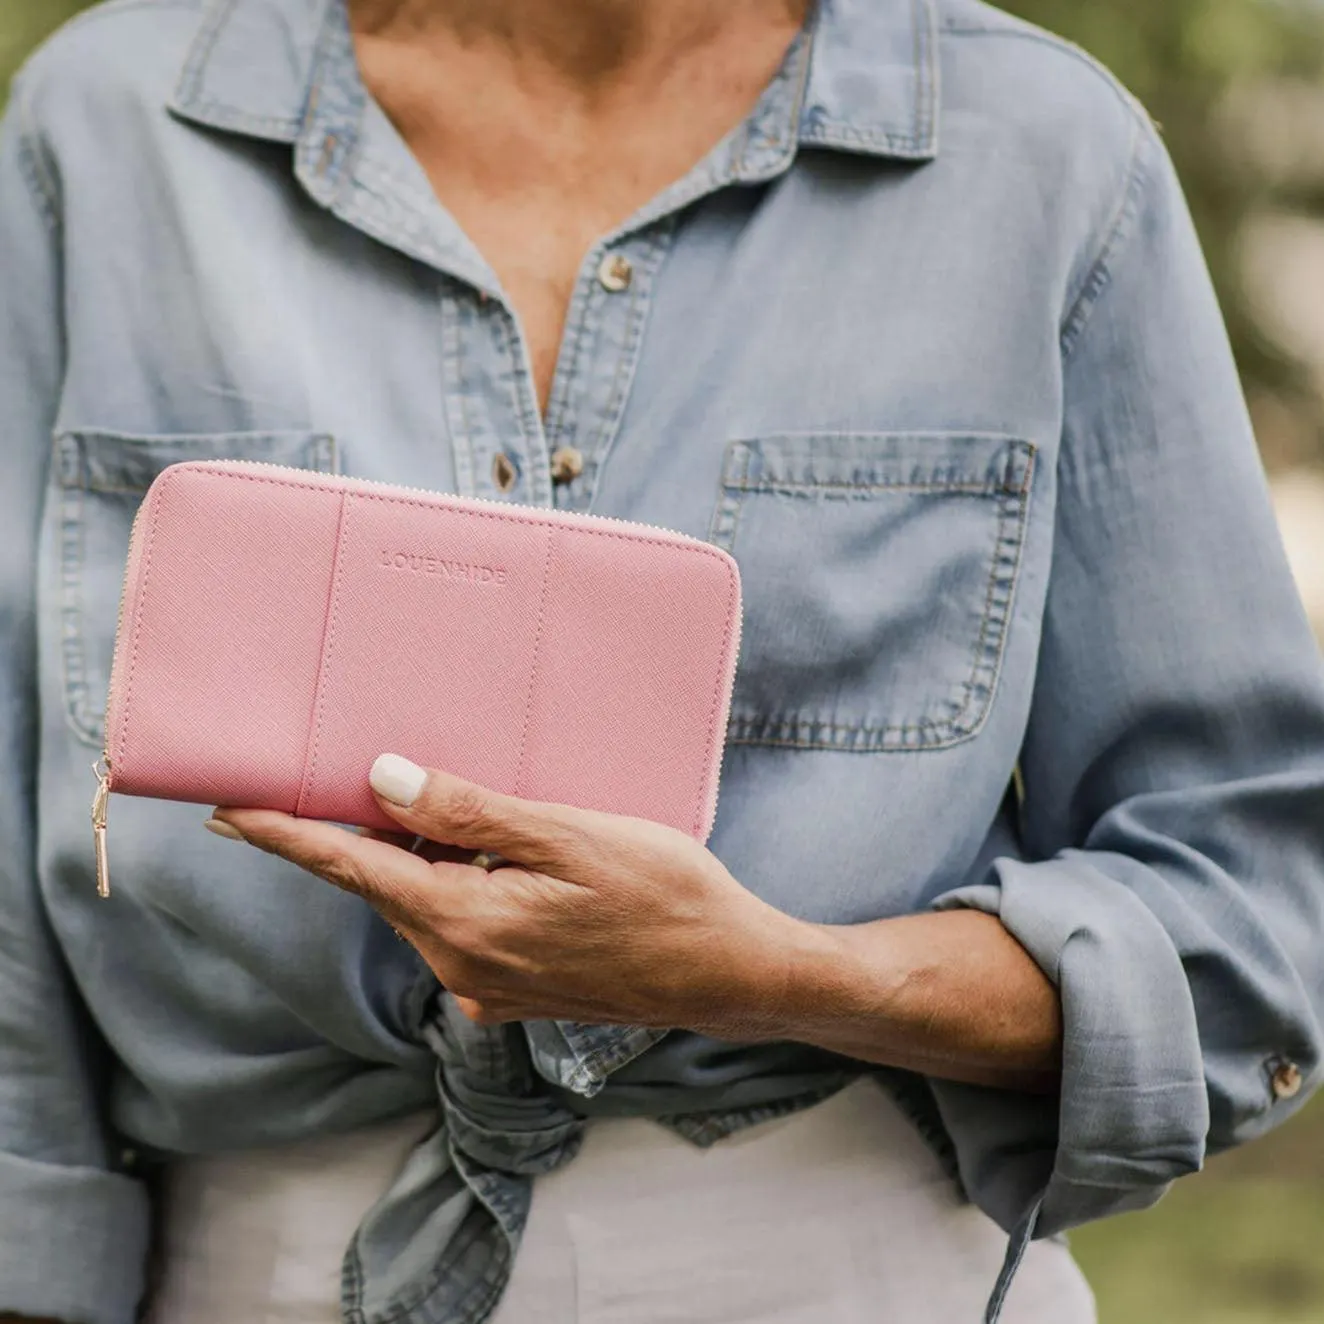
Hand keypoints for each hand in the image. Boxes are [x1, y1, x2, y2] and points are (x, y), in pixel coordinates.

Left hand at [211, 755, 804, 1033]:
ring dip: (420, 858)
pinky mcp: (519, 991)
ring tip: (438, 805)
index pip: (352, 868)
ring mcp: (491, 986)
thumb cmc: (665, 893)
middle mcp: (464, 966)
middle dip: (362, 834)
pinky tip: (495, 857)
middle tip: (340, 776)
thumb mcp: (568, 837)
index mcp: (466, 923)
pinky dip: (460, 887)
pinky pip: (463, 928)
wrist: (731, 971)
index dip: (286, 835)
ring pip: (427, 906)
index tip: (226, 811)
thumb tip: (382, 782)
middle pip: (388, 885)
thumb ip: (470, 814)